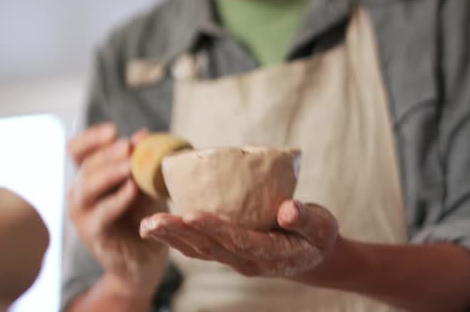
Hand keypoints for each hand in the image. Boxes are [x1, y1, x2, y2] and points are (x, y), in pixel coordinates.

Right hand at [67, 124, 167, 297]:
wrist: (145, 259)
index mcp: (90, 177)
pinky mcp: (95, 236)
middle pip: (85, 166)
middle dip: (107, 153)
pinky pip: (101, 215)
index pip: (77, 150)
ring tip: (130, 165)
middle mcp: (81, 194)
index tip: (113, 130)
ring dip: (108, 174)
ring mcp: (84, 216)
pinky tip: (132, 190)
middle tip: (128, 145)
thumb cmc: (143, 216)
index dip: (91, 138)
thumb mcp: (146, 184)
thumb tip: (143, 133)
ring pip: (86, 188)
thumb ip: (143, 162)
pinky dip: (116, 200)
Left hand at [140, 200, 338, 278]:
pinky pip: (199, 248)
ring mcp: (235, 259)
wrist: (313, 257)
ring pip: (198, 251)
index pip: (238, 241)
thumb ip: (307, 218)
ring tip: (146, 225)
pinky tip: (160, 225)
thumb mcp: (323, 227)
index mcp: (270, 254)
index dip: (214, 228)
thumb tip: (288, 209)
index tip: (191, 215)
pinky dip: (178, 238)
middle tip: (152, 221)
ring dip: (171, 238)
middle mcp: (247, 261)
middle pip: (208, 248)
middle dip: (179, 234)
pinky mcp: (228, 253)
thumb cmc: (318, 237)